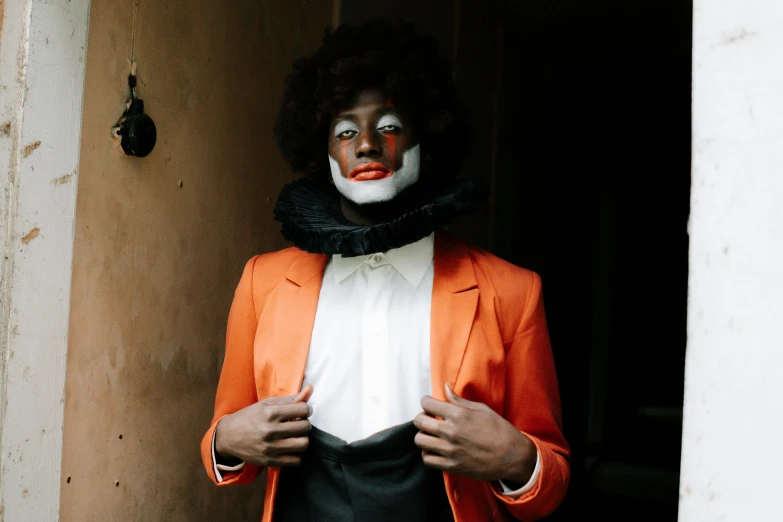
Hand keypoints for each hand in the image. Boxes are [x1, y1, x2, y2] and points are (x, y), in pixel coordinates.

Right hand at [215, 385, 312, 466]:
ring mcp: (270, 448)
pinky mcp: (270, 461)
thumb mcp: (267, 404)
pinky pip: (296, 460)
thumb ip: (290, 398)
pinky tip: (290, 447)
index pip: (303, 409)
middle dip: (304, 423)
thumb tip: (310, 389)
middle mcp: (270, 431)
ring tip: (295, 436)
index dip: (306, 409)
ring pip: (303, 444)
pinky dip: (297, 454)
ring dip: (302, 439)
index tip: (302, 411)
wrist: (228, 437)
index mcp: (270, 413)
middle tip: (297, 423)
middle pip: (305, 427)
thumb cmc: (250, 417)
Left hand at [413, 383, 536, 483]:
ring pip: (419, 440)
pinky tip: (436, 449)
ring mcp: (450, 450)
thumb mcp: (482, 409)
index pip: (427, 404)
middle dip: (422, 417)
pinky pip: (427, 459)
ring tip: (432, 435)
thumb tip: (445, 387)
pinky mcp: (451, 466)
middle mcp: (451, 431)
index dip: (426, 402)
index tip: (430, 404)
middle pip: (419, 421)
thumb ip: (459, 400)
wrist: (512, 457)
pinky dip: (427, 453)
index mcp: (459, 414)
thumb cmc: (500, 431)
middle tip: (429, 419)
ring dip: (423, 435)